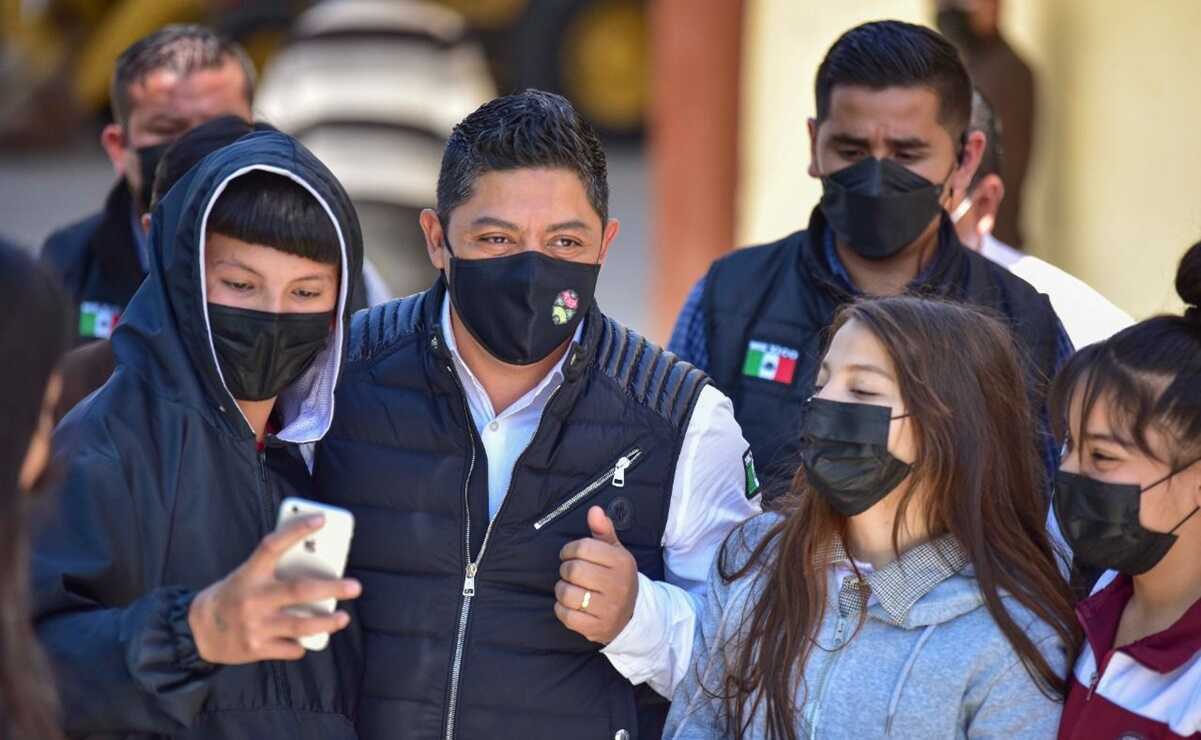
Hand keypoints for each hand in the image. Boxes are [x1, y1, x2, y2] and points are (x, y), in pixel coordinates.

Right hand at [188, 515, 361, 663]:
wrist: (198, 631)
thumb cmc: (233, 596)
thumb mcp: (246, 576)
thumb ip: (275, 572)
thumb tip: (317, 569)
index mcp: (249, 574)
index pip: (273, 545)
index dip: (296, 530)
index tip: (321, 520)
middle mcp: (253, 598)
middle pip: (299, 590)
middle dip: (331, 589)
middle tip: (355, 587)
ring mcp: (255, 625)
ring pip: (301, 625)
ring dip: (327, 622)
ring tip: (343, 617)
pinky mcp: (256, 649)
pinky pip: (291, 648)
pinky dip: (302, 644)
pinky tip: (306, 639)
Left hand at [554, 506, 637, 643]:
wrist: (633, 614)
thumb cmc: (617, 577)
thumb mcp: (615, 552)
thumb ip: (603, 530)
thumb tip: (594, 510)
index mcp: (622, 562)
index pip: (584, 548)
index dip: (569, 549)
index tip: (569, 555)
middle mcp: (617, 585)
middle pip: (573, 570)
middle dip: (566, 570)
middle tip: (571, 573)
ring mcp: (608, 609)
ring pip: (567, 594)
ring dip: (562, 590)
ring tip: (570, 588)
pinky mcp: (596, 628)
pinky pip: (566, 615)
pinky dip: (562, 609)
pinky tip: (571, 605)